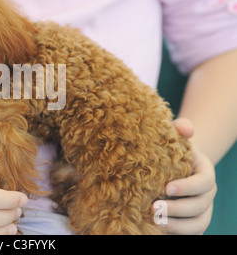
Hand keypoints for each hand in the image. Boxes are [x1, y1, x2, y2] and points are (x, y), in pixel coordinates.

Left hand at [153, 118, 216, 233]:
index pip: (205, 182)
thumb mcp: (175, 137)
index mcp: (205, 173)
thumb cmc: (170, 150)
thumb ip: (180, 129)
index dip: (188, 186)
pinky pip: (189, 233)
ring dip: (177, 226)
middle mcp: (207, 195)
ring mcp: (201, 211)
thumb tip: (185, 128)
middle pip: (200, 206)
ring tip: (156, 223)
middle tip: (154, 209)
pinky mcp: (190, 223)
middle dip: (178, 209)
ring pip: (197, 224)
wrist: (168, 166)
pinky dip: (176, 233)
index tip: (167, 188)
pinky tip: (156, 231)